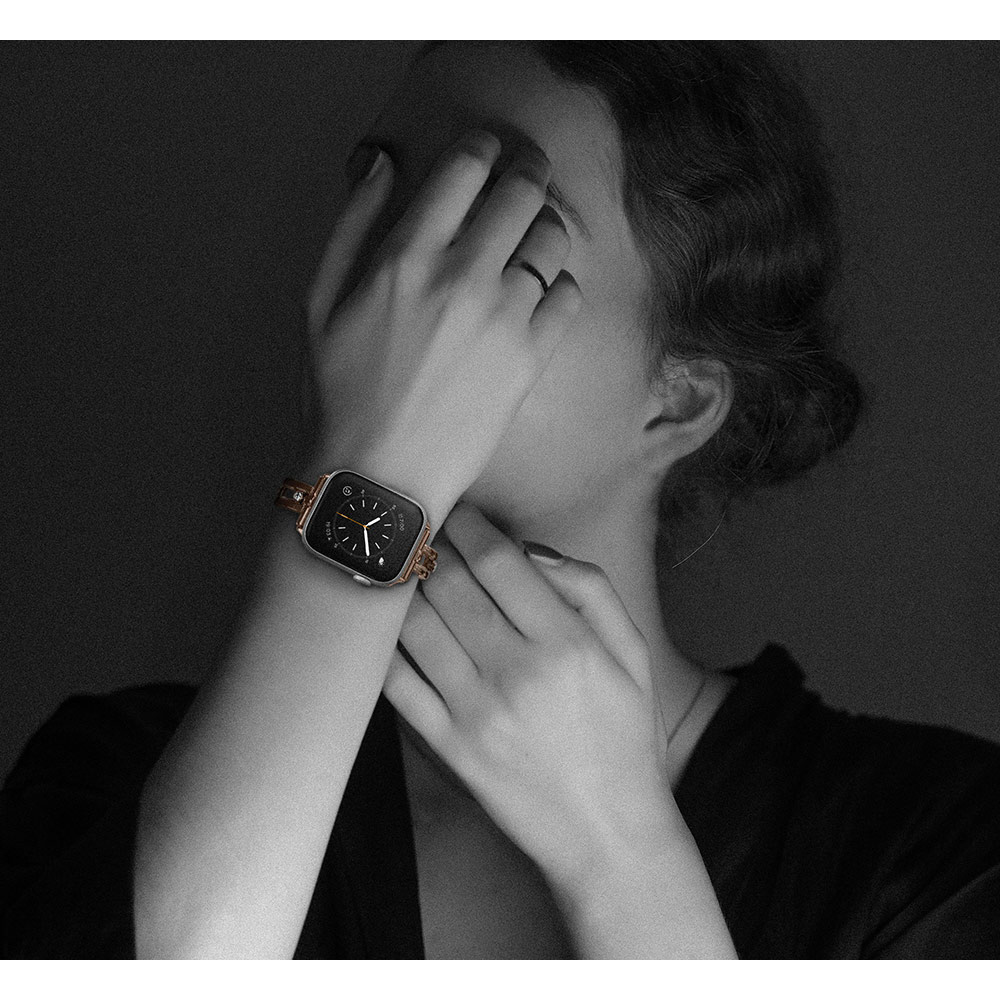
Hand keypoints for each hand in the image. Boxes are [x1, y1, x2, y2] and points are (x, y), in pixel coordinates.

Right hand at [304, 133, 581, 517]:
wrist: (378, 476)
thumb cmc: (339, 392)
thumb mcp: (319, 302)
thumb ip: (352, 223)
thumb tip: (380, 161)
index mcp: (407, 256)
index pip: (466, 166)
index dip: (482, 146)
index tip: (485, 150)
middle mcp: (463, 277)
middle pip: (523, 189)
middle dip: (528, 167)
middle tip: (526, 170)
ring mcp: (504, 318)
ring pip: (554, 237)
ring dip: (546, 223)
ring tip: (531, 235)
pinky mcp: (531, 358)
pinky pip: (569, 294)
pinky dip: (559, 282)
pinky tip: (537, 294)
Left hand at [383, 503, 679, 893]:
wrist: (607, 833)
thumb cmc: (624, 736)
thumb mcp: (632, 654)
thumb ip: (591, 589)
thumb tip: (531, 550)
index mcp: (566, 643)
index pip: (496, 561)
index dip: (466, 524)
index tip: (456, 510)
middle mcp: (516, 673)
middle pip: (447, 582)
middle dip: (428, 543)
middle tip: (420, 527)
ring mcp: (475, 713)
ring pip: (413, 625)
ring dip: (399, 585)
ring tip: (398, 565)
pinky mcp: (447, 747)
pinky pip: (396, 683)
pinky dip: (381, 644)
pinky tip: (380, 621)